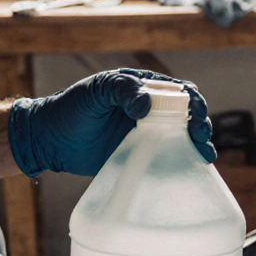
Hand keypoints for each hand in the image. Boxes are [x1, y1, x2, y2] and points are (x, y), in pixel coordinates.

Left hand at [7, 68, 215, 175]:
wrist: (51, 140)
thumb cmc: (71, 109)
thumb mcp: (96, 92)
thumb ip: (121, 90)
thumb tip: (147, 103)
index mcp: (142, 89)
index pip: (178, 92)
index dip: (193, 102)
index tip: (196, 115)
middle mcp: (150, 111)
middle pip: (188, 115)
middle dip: (200, 124)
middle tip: (201, 137)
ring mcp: (148, 135)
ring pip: (183, 137)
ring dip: (197, 143)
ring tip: (204, 154)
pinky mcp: (141, 156)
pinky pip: (168, 158)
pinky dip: (183, 162)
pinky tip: (192, 167)